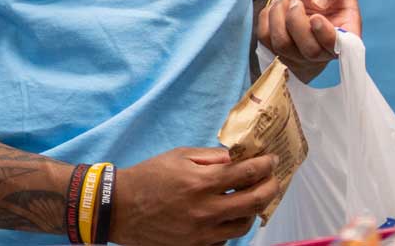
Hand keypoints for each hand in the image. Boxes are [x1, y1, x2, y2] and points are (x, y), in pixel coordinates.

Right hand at [110, 147, 277, 245]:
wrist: (120, 208)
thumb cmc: (149, 177)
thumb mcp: (180, 156)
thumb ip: (211, 157)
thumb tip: (238, 157)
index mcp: (201, 183)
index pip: (246, 174)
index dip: (265, 165)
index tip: (272, 160)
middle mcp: (205, 210)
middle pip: (254, 202)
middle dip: (271, 188)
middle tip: (274, 179)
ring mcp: (201, 233)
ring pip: (243, 225)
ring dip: (254, 210)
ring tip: (254, 198)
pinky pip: (225, 239)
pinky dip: (232, 226)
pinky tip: (231, 215)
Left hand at [258, 0, 359, 81]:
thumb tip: (320, 1)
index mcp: (346, 30)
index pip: (343, 48)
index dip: (327, 37)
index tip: (315, 17)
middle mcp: (325, 49)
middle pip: (310, 52)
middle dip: (296, 23)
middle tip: (295, 1)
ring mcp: (301, 54)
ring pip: (283, 47)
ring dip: (278, 18)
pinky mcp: (278, 50)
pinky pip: (265, 39)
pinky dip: (266, 18)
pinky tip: (276, 7)